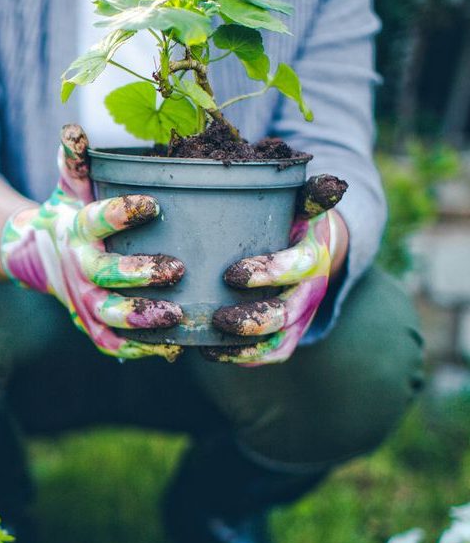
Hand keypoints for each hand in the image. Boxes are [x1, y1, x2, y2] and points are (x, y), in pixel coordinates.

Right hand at [0, 124, 185, 360]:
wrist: (37, 256)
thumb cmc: (70, 213)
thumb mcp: (71, 185)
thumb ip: (77, 160)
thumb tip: (74, 128)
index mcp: (78, 230)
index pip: (98, 220)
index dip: (123, 213)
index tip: (154, 204)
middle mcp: (78, 268)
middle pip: (105, 275)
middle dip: (139, 274)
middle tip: (176, 268)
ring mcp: (84, 300)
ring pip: (110, 314)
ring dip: (142, 317)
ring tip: (177, 314)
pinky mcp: (91, 325)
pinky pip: (113, 342)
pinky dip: (139, 348)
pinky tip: (171, 347)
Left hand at [202, 174, 348, 364]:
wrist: (313, 246)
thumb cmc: (293, 219)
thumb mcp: (302, 203)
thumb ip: (310, 194)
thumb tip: (332, 183)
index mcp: (312, 255)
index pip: (297, 267)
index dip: (268, 273)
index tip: (231, 275)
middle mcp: (310, 290)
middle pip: (287, 314)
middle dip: (253, 319)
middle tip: (218, 318)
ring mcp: (300, 316)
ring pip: (278, 341)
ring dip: (246, 346)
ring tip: (210, 341)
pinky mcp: (289, 334)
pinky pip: (270, 354)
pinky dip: (243, 358)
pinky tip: (210, 353)